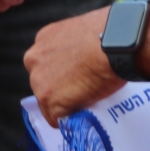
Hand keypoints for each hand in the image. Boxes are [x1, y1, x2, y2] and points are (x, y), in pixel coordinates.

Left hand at [25, 6, 123, 125]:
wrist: (115, 45)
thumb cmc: (110, 35)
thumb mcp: (84, 30)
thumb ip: (75, 45)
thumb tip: (85, 55)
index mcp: (44, 38)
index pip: (46, 64)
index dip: (62, 74)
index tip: (77, 76)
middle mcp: (34, 59)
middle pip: (44, 83)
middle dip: (61, 89)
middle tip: (84, 88)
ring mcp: (39, 81)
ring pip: (49, 104)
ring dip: (66, 105)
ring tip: (89, 99)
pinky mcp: (49, 101)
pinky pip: (59, 119)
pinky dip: (72, 119)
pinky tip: (88, 109)